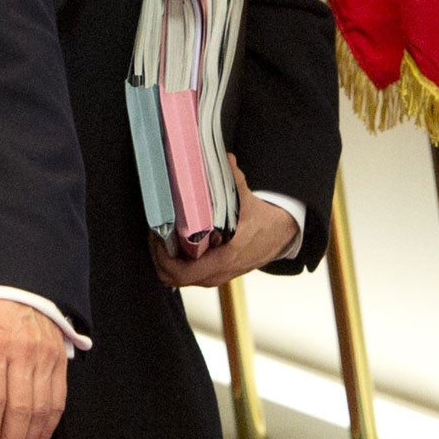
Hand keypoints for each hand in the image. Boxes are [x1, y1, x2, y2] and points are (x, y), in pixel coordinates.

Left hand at [152, 156, 299, 288]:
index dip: (162, 257)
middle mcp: (220, 271)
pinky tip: (176, 244)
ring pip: (181, 279)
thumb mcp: (247, 198)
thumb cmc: (264, 219)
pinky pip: (191, 276)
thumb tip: (224, 159)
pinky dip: (179, 263)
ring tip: (163, 239)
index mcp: (226, 257)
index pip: (183, 272)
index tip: (156, 237)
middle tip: (155, 236)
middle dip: (159, 258)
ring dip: (167, 261)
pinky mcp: (218, 273)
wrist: (283, 233)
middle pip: (175, 279)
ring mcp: (219, 275)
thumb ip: (233, 179)